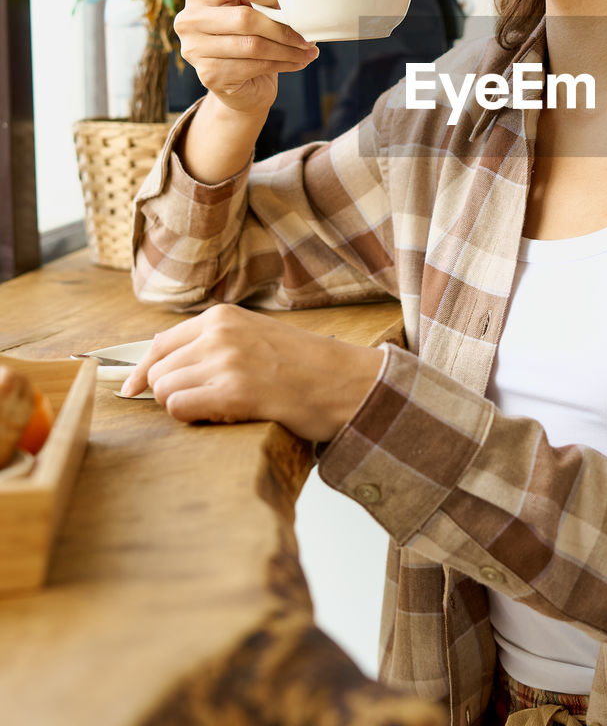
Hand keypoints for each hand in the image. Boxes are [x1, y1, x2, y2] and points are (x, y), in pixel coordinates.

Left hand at [119, 306, 385, 442]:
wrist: (345, 381)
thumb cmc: (305, 365)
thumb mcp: (254, 336)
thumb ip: (213, 343)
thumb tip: (161, 363)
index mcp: (222, 317)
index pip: (159, 344)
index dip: (141, 372)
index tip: (131, 390)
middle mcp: (219, 333)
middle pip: (158, 372)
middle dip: (173, 393)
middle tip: (209, 403)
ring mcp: (225, 361)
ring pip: (164, 392)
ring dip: (186, 407)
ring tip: (223, 408)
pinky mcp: (232, 392)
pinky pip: (179, 408)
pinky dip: (194, 418)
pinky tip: (225, 415)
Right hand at [173, 0, 318, 116]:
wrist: (243, 80)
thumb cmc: (250, 34)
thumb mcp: (253, 2)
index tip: (296, 3)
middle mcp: (189, 19)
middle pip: (245, 18)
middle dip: (283, 27)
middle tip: (308, 34)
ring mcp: (194, 49)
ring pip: (253, 45)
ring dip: (288, 49)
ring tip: (309, 49)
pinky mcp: (208, 75)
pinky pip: (253, 66)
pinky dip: (283, 64)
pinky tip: (299, 62)